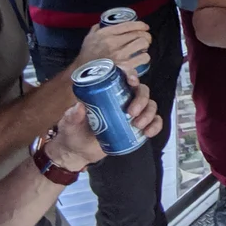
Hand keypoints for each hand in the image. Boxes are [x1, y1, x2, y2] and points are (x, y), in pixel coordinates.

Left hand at [46, 72, 161, 169]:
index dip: (131, 74)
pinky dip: (155, 125)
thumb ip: (72, 116)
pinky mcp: (138, 126)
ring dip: (149, 113)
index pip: (123, 76)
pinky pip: (154, 121)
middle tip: (131, 113)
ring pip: (150, 105)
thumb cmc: (74, 132)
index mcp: (108, 91)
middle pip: (141, 91)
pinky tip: (148, 133)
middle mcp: (123, 99)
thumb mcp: (69, 123)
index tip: (131, 81)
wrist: (79, 152)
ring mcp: (133, 112)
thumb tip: (79, 107)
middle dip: (141, 99)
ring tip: (138, 125)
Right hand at [72, 22, 151, 75]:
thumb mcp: (89, 38)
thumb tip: (106, 23)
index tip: (145, 27)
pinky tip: (141, 59)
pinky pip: (142, 58)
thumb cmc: (87, 56)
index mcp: (106, 33)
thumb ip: (98, 28)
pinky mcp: (125, 66)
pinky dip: (144, 58)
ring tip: (142, 49)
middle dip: (146, 36)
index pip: (128, 25)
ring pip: (143, 44)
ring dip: (145, 47)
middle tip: (145, 39)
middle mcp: (114, 42)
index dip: (141, 25)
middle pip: (139, 34)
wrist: (84, 75)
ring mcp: (120, 55)